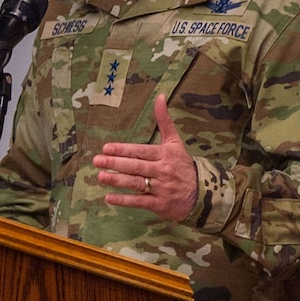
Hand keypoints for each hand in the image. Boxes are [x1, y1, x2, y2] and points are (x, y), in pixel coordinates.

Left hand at [94, 93, 198, 221]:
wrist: (202, 193)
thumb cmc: (182, 165)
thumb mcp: (175, 142)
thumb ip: (164, 120)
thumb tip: (160, 95)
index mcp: (166, 154)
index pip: (141, 151)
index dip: (124, 150)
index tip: (106, 147)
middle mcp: (163, 170)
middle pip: (136, 166)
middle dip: (115, 163)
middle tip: (97, 161)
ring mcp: (162, 188)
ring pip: (136, 183)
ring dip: (117, 181)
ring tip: (100, 176)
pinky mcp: (160, 204)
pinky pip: (140, 202)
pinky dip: (124, 200)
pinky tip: (109, 198)